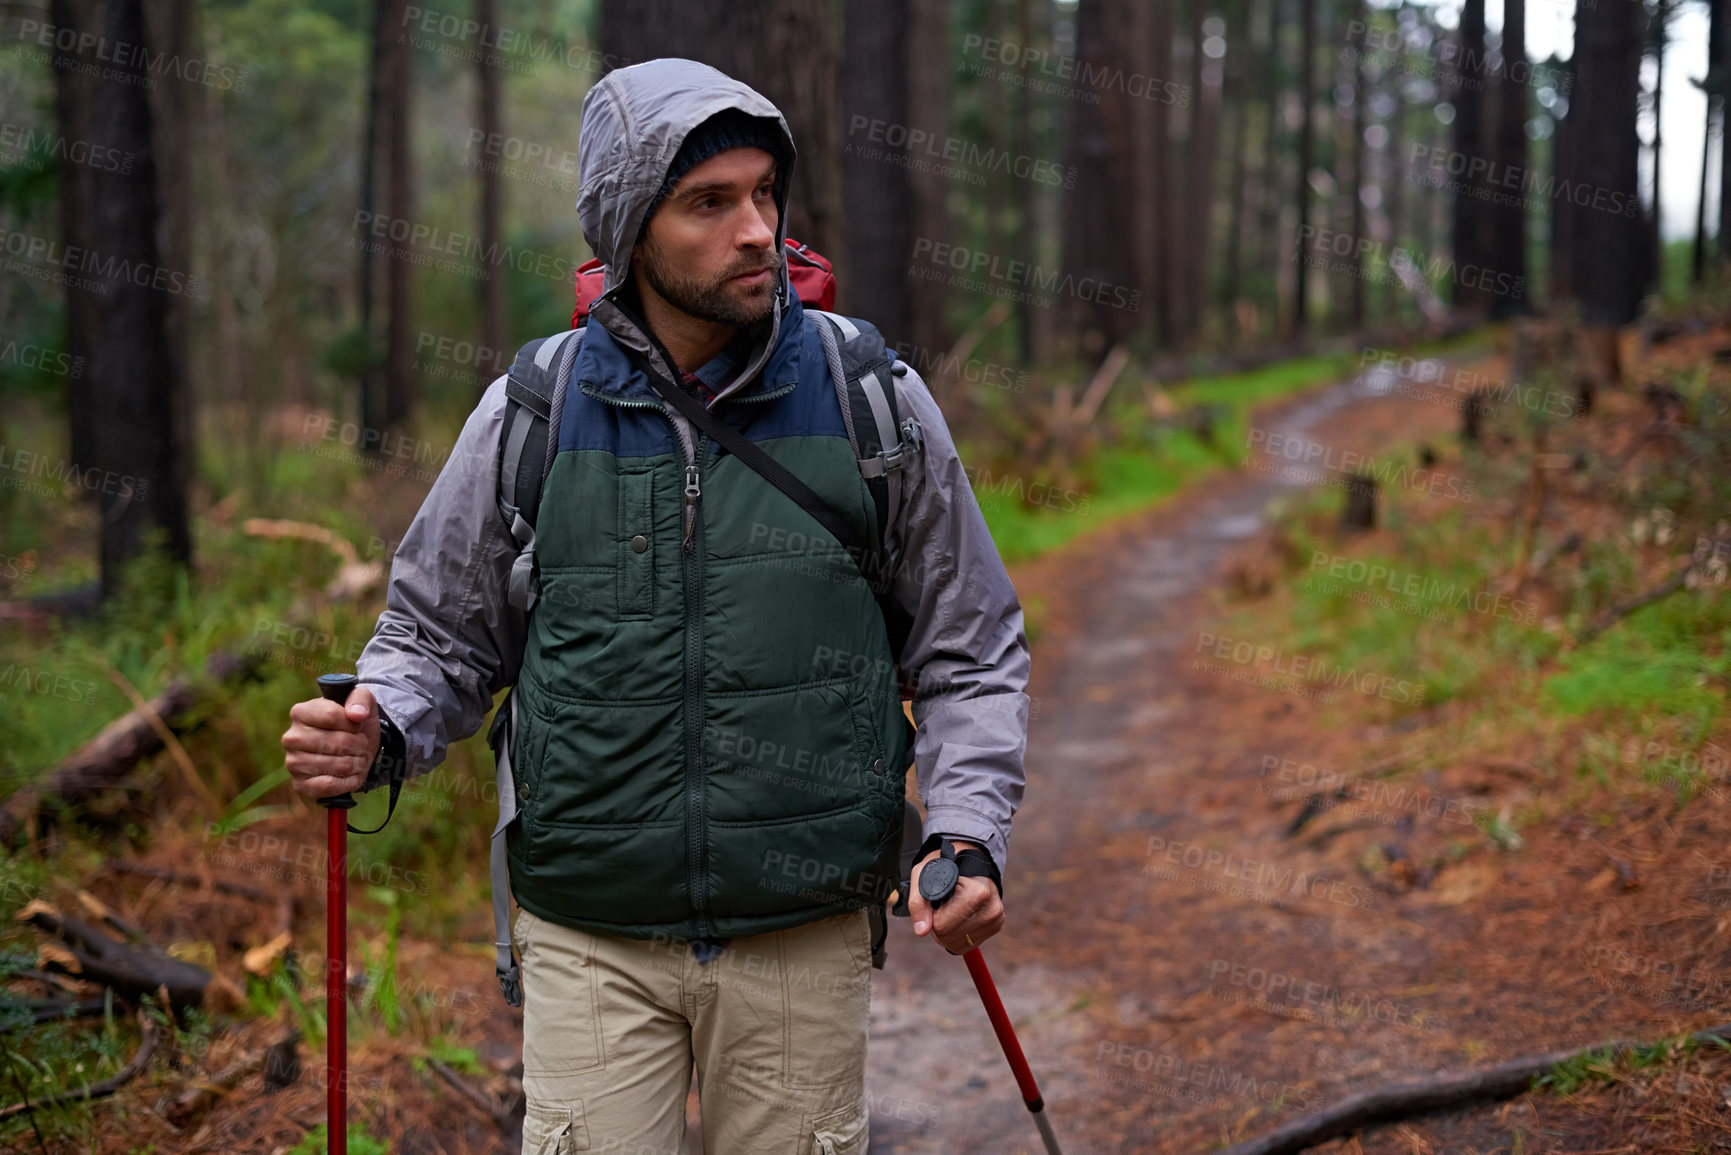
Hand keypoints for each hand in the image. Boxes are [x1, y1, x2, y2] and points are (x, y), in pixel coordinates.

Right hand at [282, 684, 380, 798]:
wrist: (351, 754)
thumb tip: (356, 714)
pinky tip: (350, 775)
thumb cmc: (352, 725)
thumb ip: (360, 699)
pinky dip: (349, 781)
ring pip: (339, 765)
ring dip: (358, 763)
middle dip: (360, 745)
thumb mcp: (361, 703)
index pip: (332, 716)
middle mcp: (292, 738)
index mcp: (301, 712)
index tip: (357, 726)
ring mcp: (293, 763)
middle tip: (362, 746)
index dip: (353, 724)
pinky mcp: (300, 785)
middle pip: (339, 743)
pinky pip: (331, 786)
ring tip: (358, 759)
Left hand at [907, 839, 1003, 953]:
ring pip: (958, 944)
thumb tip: (921, 931)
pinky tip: (959, 917)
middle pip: (949, 938)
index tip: (935, 900)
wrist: (969, 857)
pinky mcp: (996, 925)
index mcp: (977, 893)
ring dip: (947, 932)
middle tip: (941, 905)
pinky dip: (957, 935)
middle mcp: (991, 908)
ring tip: (950, 909)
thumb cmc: (945, 865)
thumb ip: (918, 903)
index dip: (931, 916)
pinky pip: (968, 944)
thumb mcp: (923, 875)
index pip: (942, 925)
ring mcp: (996, 918)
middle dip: (938, 926)